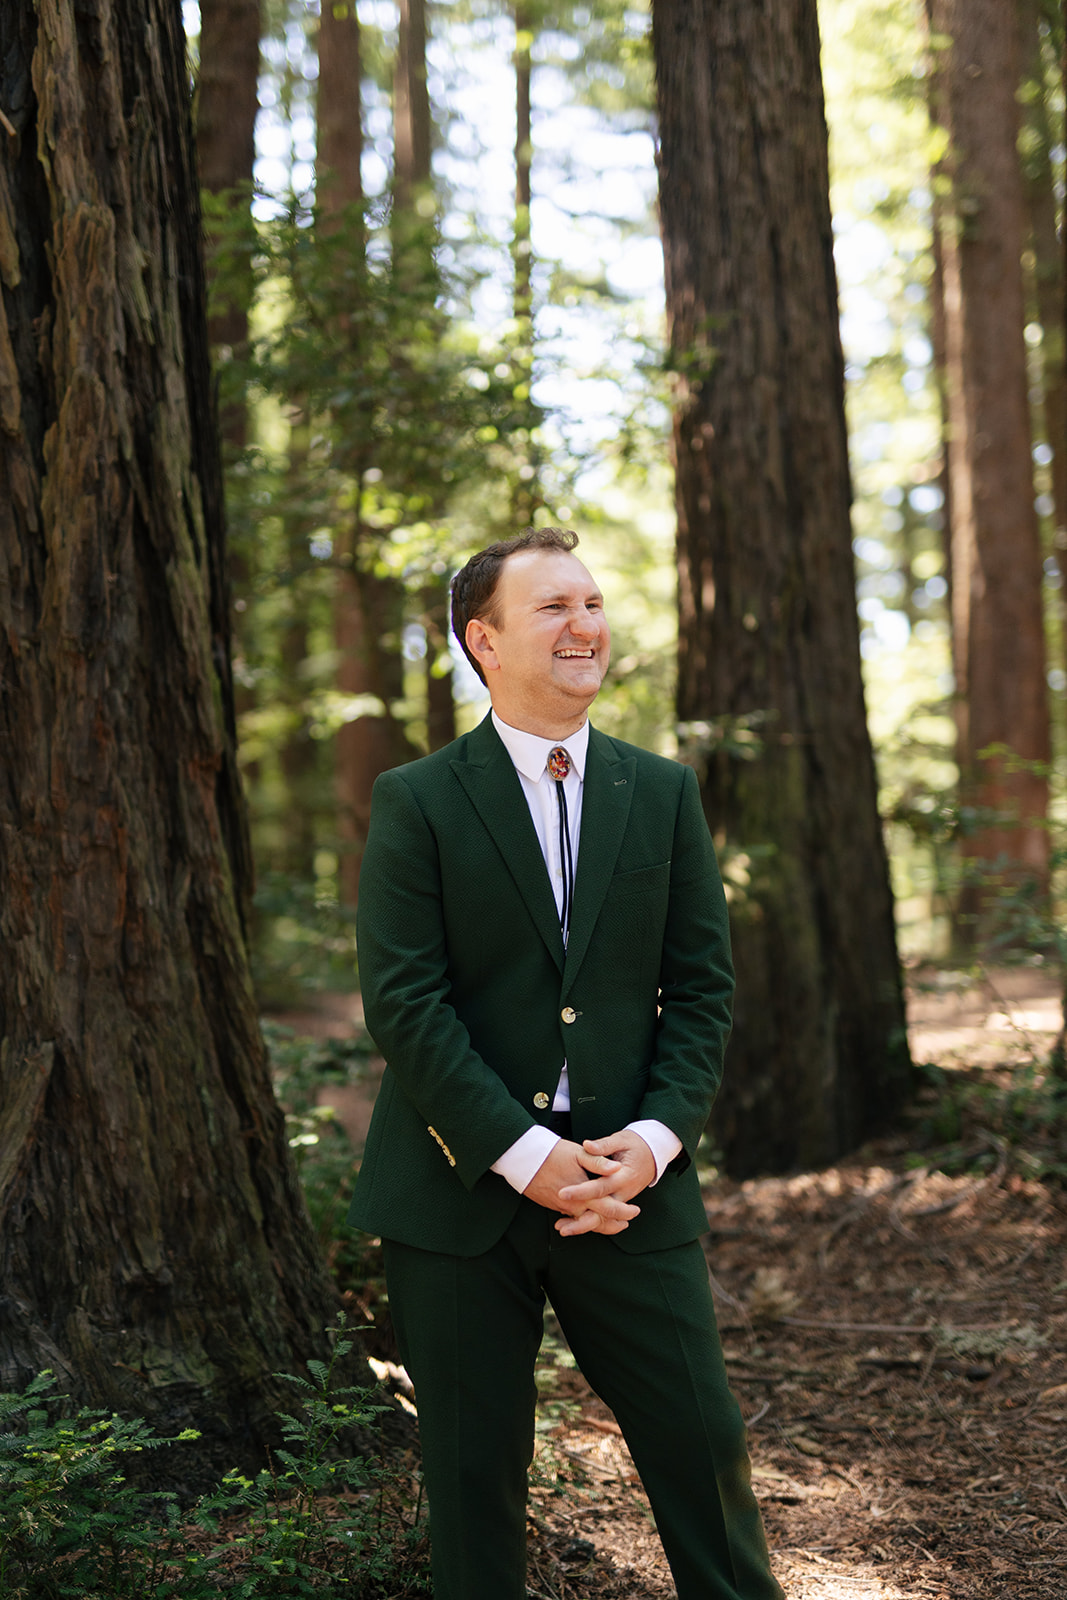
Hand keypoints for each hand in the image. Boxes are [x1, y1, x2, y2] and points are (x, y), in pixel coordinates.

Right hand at [523, 1139, 639, 1235]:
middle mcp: (572, 1204)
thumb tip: (617, 1168)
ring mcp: (561, 1207)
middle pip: (597, 1220)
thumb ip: (598, 1161)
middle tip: (626, 1223)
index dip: (623, 1211)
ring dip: (599, 1224)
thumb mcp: (577, 1152)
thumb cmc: (551, 1153)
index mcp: (582, 1192)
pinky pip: (571, 1218)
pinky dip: (583, 1220)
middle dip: (613, 1224)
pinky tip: (588, 1217)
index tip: (635, 1211)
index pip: (608, 1207)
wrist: (522, 1159)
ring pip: (584, 1222)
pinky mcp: (553, 1206)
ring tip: (612, 1224)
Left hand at [555, 1129, 655, 1237]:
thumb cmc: (636, 1144)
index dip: (581, 1192)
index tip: (562, 1193)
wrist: (654, 1153)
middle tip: (560, 1226)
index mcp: (624, 1176)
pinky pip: (605, 1216)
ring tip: (562, 1229)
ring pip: (603, 1219)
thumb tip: (587, 1145)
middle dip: (581, 1220)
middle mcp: (624, 1192)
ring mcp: (622, 1200)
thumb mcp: (621, 1139)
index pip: (601, 1187)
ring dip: (583, 1225)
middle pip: (602, 1212)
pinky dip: (589, 1222)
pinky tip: (572, 1223)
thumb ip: (604, 1145)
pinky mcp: (619, 1202)